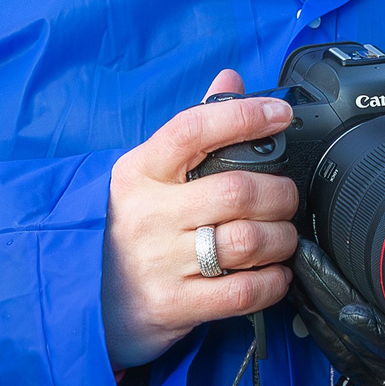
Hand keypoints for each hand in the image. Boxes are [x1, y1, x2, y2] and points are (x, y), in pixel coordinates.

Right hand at [101, 69, 298, 369]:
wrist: (96, 304)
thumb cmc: (135, 227)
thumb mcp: (151, 175)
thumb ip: (194, 130)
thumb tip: (230, 80)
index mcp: (138, 172)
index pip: (191, 130)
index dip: (243, 117)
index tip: (281, 115)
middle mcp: (146, 215)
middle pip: (236, 191)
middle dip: (279, 193)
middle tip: (287, 198)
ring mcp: (158, 263)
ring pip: (246, 242)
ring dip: (281, 238)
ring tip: (283, 237)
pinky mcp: (172, 305)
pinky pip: (243, 292)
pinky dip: (273, 281)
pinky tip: (275, 273)